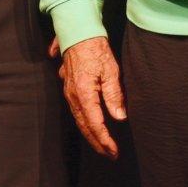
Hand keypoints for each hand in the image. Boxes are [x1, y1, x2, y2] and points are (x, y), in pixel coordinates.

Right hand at [58, 36, 126, 158]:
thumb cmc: (96, 49)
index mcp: (84, 94)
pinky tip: (90, 127)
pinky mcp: (68, 88)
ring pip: (79, 120)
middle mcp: (73, 97)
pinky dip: (84, 123)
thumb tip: (119, 118)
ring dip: (90, 135)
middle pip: (84, 126)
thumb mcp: (110, 70)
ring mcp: (68, 92)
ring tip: (102, 145)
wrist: (77, 32)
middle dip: (97, 143)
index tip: (114, 151)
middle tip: (110, 155)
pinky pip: (75, 111)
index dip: (104, 140)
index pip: (95, 125)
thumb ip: (114, 95)